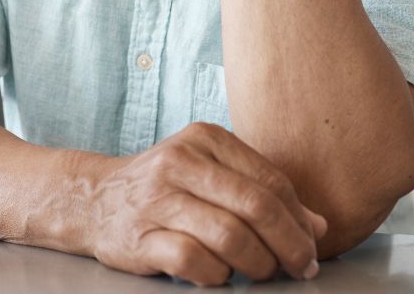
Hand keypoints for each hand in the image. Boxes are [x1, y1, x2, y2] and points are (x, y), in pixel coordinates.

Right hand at [85, 122, 327, 285]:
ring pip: (230, 236)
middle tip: (301, 268)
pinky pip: (195, 261)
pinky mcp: (139, 236)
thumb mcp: (212, 175)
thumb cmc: (166, 188)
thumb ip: (262, 193)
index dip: (299, 219)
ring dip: (257, 264)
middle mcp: (180, 162)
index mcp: (205, 139)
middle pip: (256, 206)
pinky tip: (218, 274)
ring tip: (261, 273)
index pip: (270, 180)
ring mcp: (156, 199)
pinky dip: (217, 274)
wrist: (95, 199)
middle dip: (289, 245)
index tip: (312, 245)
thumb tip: (319, 226)